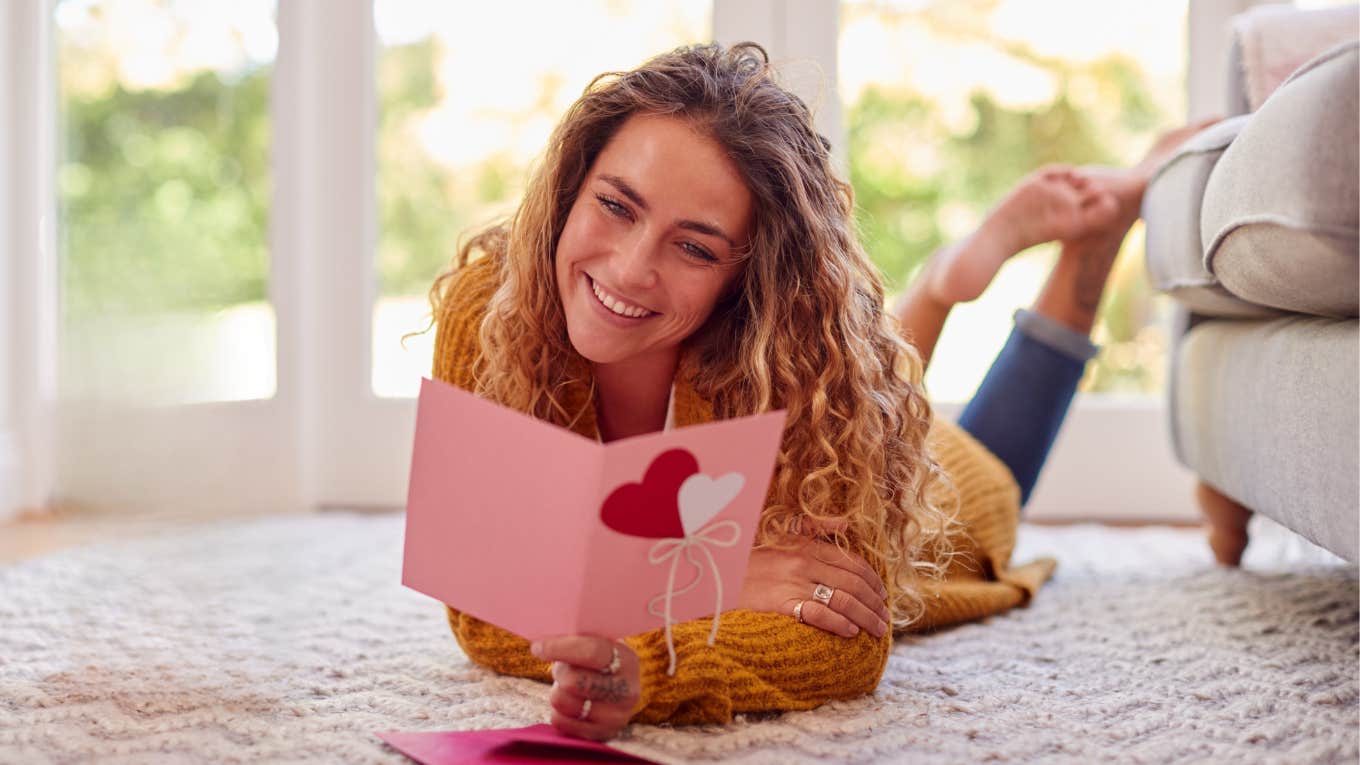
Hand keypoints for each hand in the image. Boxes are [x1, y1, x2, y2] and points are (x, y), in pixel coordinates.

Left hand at [531, 636, 639, 741]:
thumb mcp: (599, 644)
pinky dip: (557, 711)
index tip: (538, 647)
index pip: (591, 652)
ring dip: (558, 691)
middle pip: (574, 681)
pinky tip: (569, 703)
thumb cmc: (600, 661)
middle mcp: (627, 690)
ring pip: (563, 702)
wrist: (619, 691)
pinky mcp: (602, 734)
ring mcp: (616, 716)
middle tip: (562, 668)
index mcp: (627, 660)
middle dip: (559, 672)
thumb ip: (578, 640)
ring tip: (568, 686)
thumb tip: (542, 642)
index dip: (560, 648)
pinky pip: (560, 721)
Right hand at [737, 526, 890, 638]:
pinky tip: (850, 632)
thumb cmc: (752, 559)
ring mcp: (793, 584)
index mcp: (807, 546)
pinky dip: (838, 623)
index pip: (852, 564)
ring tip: (876, 629)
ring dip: (865, 616)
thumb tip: (846, 523)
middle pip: (853, 584)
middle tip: (885, 618)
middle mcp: (804, 563)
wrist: (718, 574)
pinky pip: (818, 614)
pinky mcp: (782, 604)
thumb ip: (815, 528)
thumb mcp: (782, 537)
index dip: (873, 581)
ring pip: (842, 600)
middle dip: (875, 603)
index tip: (883, 595)